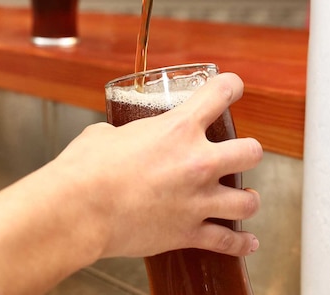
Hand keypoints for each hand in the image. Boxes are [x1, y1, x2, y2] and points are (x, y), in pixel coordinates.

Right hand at [51, 72, 261, 258]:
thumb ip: (123, 133)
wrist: (79, 211)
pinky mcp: (189, 233)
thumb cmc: (85, 169)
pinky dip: (240, 242)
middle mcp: (197, 162)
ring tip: (245, 197)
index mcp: (178, 128)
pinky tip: (248, 241)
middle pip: (250, 152)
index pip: (220, 94)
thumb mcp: (106, 134)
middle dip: (247, 151)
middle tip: (239, 153)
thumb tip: (117, 140)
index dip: (231, 86)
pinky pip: (227, 240)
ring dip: (247, 198)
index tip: (233, 88)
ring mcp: (197, 200)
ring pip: (248, 200)